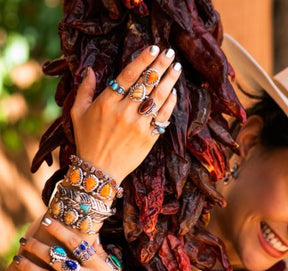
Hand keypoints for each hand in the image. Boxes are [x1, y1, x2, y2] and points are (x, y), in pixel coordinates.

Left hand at [14, 218, 148, 270]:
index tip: (47, 221)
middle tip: (24, 240)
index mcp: (98, 266)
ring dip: (29, 267)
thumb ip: (102, 255)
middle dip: (36, 247)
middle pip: (55, 257)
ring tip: (17, 260)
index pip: (75, 242)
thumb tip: (93, 237)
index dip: (59, 230)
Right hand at [71, 45, 180, 183]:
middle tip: (170, 54)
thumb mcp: (78, 114)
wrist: (99, 171)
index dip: (143, 60)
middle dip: (160, 66)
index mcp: (106, 102)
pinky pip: (163, 117)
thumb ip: (84, 90)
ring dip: (169, 81)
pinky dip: (169, 104)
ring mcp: (138, 125)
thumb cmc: (87, 141)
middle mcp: (124, 111)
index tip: (154, 49)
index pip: (128, 75)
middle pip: (147, 83)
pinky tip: (173, 93)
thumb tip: (89, 70)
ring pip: (158, 98)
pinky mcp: (148, 138)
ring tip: (176, 68)